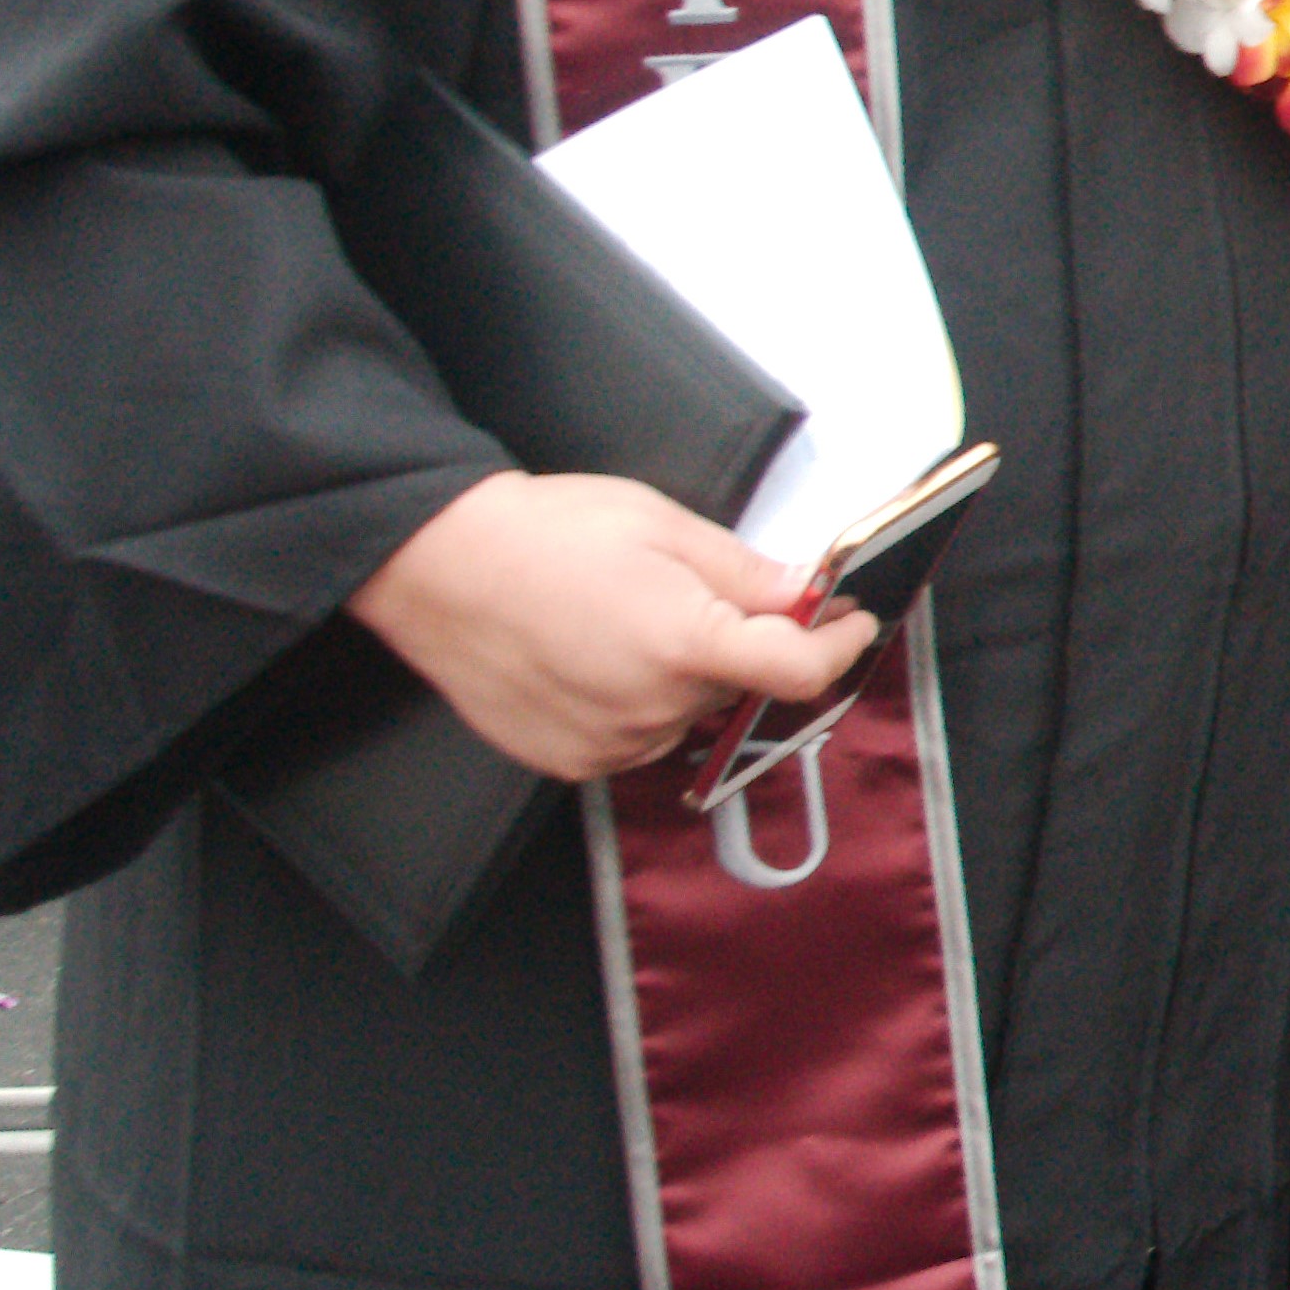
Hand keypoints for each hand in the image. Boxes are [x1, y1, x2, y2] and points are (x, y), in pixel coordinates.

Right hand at [348, 471, 874, 781]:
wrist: (438, 569)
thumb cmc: (545, 534)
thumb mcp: (663, 526)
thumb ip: (744, 572)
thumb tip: (806, 594)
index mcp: (684, 643)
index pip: (799, 671)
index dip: (838, 647)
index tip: (851, 623)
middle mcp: (652, 707)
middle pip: (742, 688)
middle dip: (743, 646)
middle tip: (700, 595)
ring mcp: (609, 743)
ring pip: (692, 715)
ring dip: (689, 679)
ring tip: (630, 620)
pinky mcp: (572, 762)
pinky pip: (640, 738)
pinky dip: (642, 704)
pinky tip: (602, 657)